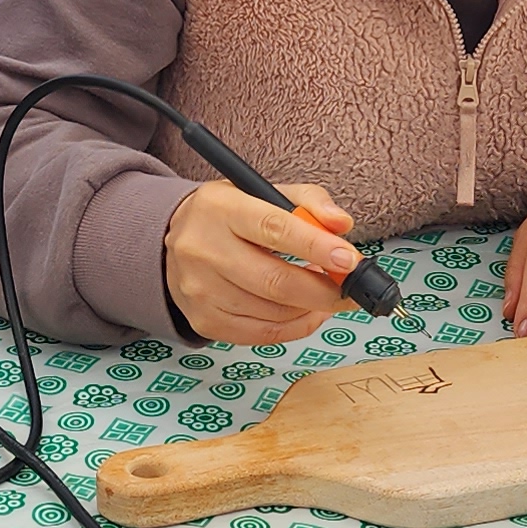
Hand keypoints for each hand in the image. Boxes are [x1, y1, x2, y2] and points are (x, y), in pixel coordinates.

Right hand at [164, 178, 363, 344]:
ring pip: (273, 312)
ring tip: (326, 296)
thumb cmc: (230, 216)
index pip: (275, 229)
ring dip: (312, 308)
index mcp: (221, 208)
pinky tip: (306, 311)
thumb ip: (309, 201)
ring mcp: (201, 289)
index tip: (350, 260)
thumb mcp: (264, 192)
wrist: (176, 240)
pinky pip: (262, 335)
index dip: (317, 247)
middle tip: (349, 288)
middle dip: (324, 290)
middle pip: (276, 281)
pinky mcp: (204, 320)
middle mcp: (204, 249)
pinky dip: (295, 327)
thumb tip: (341, 225)